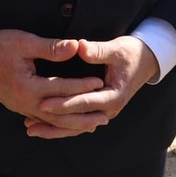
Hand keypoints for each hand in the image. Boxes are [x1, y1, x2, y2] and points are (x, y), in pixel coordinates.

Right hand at [0, 30, 104, 130]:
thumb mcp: (25, 41)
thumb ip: (52, 48)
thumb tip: (76, 47)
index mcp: (27, 87)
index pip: (62, 89)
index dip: (82, 85)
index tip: (100, 82)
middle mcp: (24, 103)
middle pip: (59, 114)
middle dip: (82, 116)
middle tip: (105, 116)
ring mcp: (19, 107)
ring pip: (50, 121)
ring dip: (72, 124)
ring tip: (92, 124)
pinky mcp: (17, 106)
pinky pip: (41, 119)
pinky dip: (57, 122)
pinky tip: (67, 122)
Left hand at [30, 37, 158, 138]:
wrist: (146, 60)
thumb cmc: (131, 52)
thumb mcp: (116, 48)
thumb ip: (97, 50)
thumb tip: (79, 47)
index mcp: (114, 96)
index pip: (84, 102)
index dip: (63, 103)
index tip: (43, 102)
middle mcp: (109, 109)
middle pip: (77, 120)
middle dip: (53, 121)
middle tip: (29, 121)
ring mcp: (104, 112)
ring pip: (76, 126)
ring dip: (54, 129)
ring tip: (30, 129)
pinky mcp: (98, 110)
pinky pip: (78, 122)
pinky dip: (61, 125)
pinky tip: (44, 125)